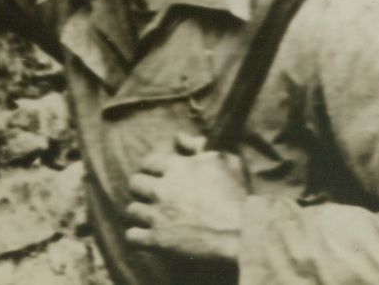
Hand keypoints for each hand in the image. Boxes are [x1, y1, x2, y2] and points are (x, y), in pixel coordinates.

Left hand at [124, 134, 247, 263]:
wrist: (246, 234)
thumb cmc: (239, 196)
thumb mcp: (226, 161)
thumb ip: (200, 145)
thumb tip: (179, 137)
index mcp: (176, 167)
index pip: (148, 161)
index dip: (153, 169)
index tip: (161, 177)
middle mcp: (162, 189)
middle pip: (135, 184)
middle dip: (144, 189)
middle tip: (157, 197)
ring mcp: (158, 215)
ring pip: (132, 210)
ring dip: (142, 214)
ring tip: (154, 218)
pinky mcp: (158, 240)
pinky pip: (132, 236)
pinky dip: (138, 237)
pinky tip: (148, 237)